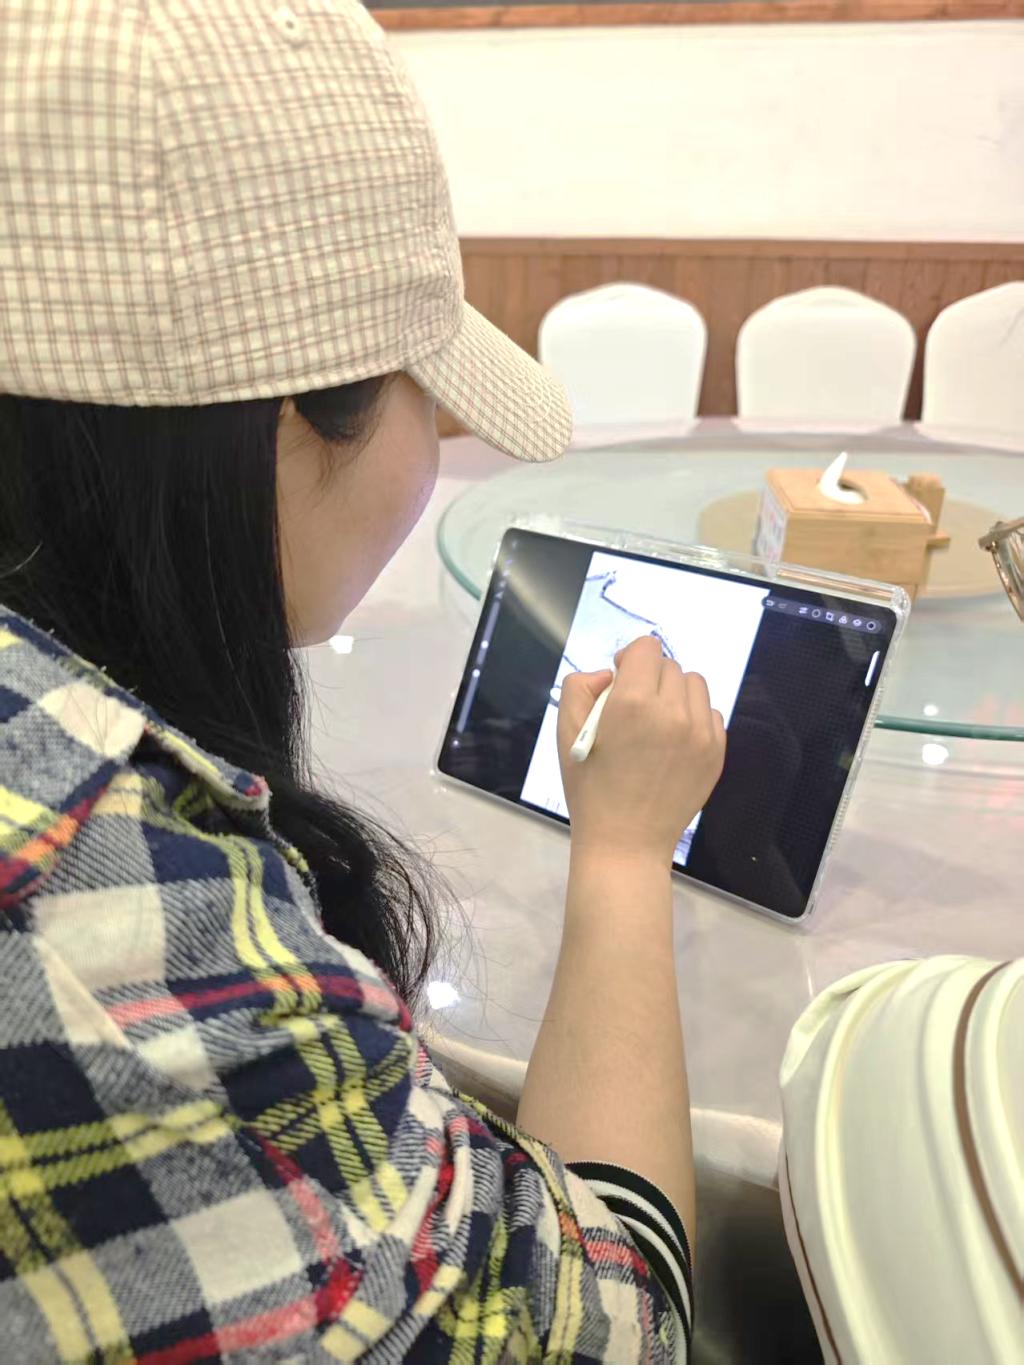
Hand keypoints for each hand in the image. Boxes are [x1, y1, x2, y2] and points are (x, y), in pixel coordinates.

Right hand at [557, 635, 725, 866]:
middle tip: (634, 709)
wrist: (626, 842)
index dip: (630, 659)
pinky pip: (711, 713)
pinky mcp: (716, 751)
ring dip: (675, 694)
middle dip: (650, 678)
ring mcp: (700, 732)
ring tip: (658, 722)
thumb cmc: (590, 788)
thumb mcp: (565, 734)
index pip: (646, 648)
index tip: (620, 682)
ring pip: (694, 684)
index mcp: (632, 703)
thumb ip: (580, 687)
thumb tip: (610, 675)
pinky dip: (693, 717)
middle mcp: (672, 711)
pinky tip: (674, 742)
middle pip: (669, 665)